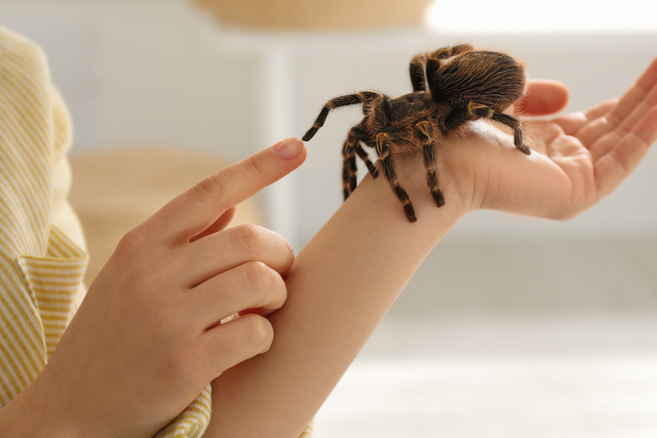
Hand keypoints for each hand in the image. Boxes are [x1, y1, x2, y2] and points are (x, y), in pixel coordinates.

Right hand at [13, 138, 305, 436]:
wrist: (73, 409)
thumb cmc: (113, 338)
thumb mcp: (131, 277)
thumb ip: (183, 240)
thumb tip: (233, 203)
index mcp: (141, 245)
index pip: (209, 192)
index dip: (258, 167)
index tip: (296, 147)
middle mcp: (152, 273)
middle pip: (251, 240)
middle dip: (280, 256)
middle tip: (277, 277)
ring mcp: (168, 317)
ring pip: (260, 281)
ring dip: (276, 296)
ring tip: (262, 309)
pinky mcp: (186, 361)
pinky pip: (256, 331)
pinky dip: (264, 336)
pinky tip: (247, 343)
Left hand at [447, 50, 656, 219]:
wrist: (439, 156)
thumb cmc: (458, 126)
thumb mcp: (504, 96)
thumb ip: (533, 93)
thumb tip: (567, 95)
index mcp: (543, 142)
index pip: (598, 119)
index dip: (630, 93)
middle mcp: (559, 162)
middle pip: (617, 126)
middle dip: (649, 95)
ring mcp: (569, 180)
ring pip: (623, 142)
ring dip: (655, 109)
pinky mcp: (575, 193)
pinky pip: (620, 162)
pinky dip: (645, 136)